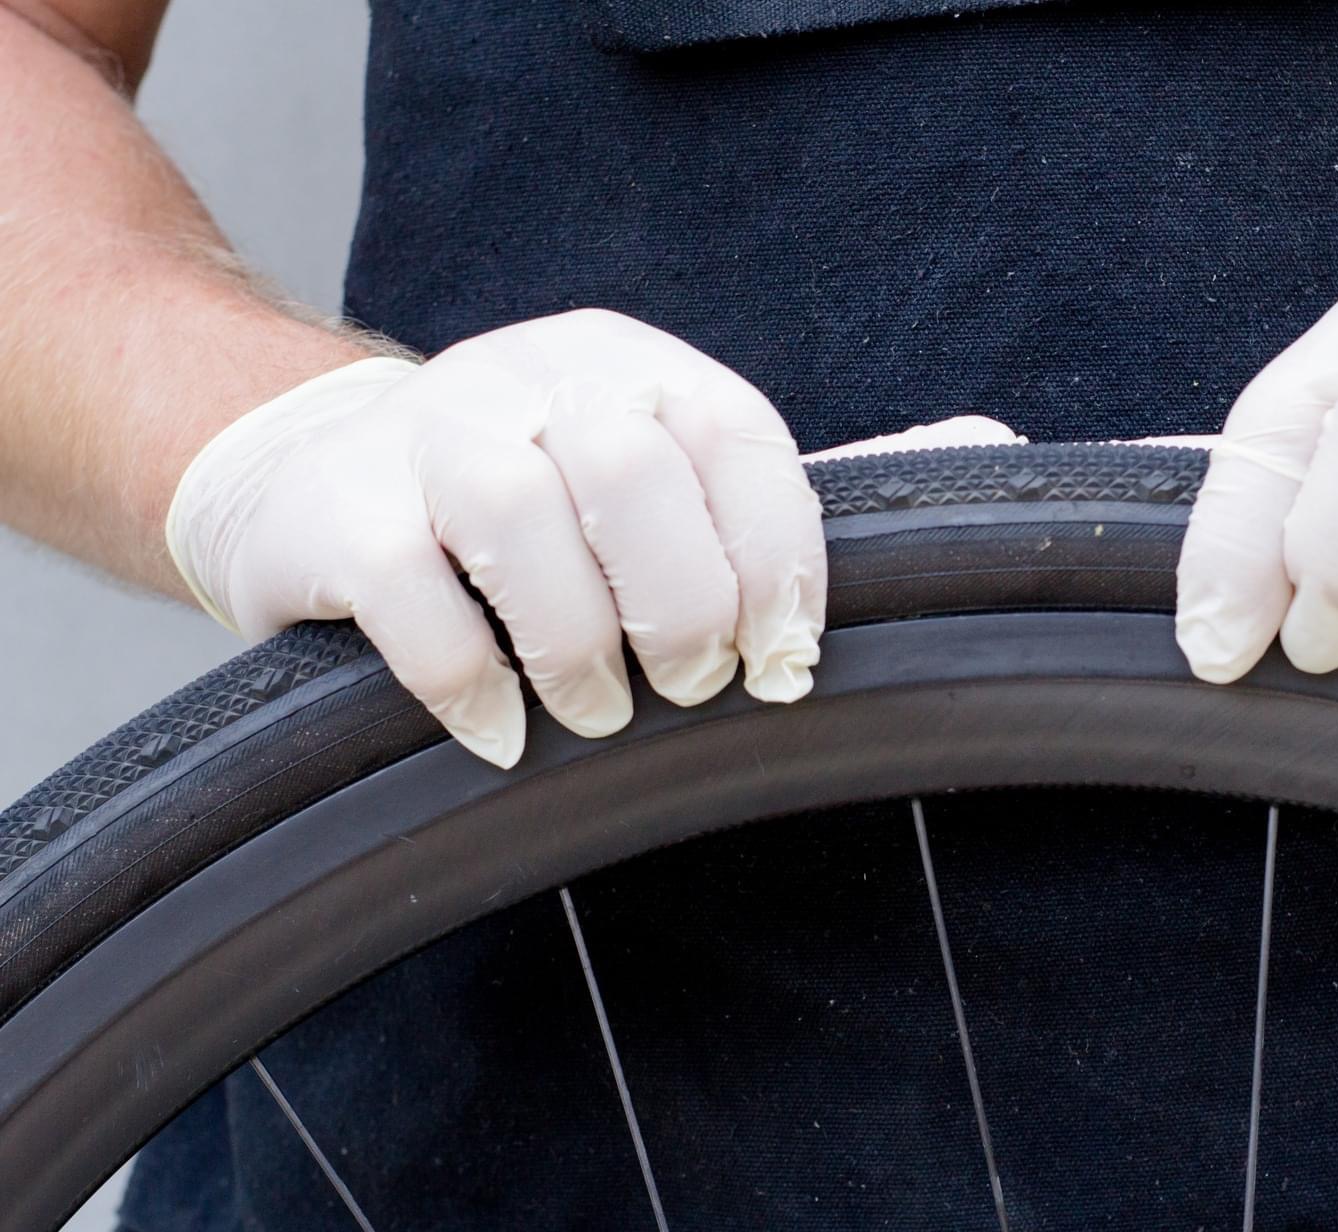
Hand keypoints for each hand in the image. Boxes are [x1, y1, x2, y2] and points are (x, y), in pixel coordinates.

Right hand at [166, 308, 1014, 766]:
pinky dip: (469, 678)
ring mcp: (426, 431)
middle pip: (631, 473)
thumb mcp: (665, 475)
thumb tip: (992, 447)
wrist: (324, 478)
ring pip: (515, 518)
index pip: (737, 438)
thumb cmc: (542, 503)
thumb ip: (794, 488)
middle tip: (689, 687)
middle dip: (682, 605)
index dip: (779, 557)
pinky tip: (504, 732)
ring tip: (599, 716)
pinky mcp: (337, 508)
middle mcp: (536, 379)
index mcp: (638, 371)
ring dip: (579, 645)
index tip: (787, 658)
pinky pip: (410, 588)